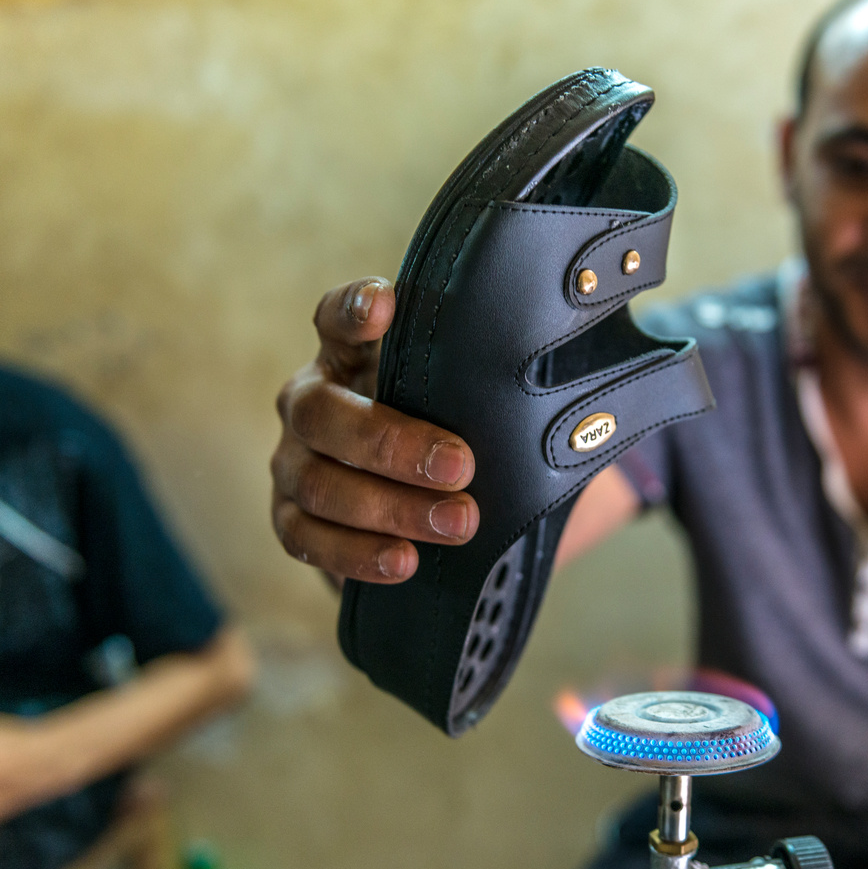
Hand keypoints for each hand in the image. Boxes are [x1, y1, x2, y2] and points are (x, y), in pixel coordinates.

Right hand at [271, 277, 478, 585]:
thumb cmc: (450, 431)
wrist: (419, 502)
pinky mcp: (292, 519)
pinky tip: (405, 562)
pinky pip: (306, 539)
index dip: (353, 309)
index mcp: (348, 355)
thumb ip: (488, 380)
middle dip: (393, 444)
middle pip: (323, 413)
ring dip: (389, 508)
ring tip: (458, 524)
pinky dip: (356, 555)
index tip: (386, 306)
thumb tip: (575, 378)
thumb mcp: (465, 398)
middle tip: (462, 467)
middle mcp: (309, 400)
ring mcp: (293, 461)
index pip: (335, 318)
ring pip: (316, 484)